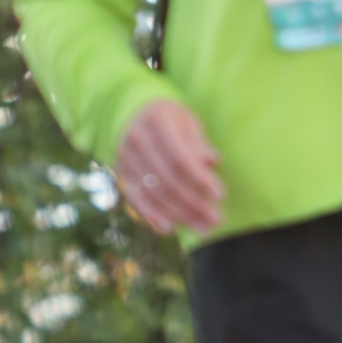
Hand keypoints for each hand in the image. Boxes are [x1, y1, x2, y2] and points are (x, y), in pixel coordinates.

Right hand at [114, 98, 224, 234]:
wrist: (134, 114)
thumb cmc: (171, 120)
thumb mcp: (187, 122)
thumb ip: (198, 144)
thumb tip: (213, 163)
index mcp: (157, 121)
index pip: (180, 158)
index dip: (199, 179)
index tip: (220, 197)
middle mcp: (136, 140)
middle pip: (167, 180)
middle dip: (193, 204)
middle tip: (215, 220)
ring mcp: (125, 158)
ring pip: (154, 193)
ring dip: (179, 214)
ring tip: (202, 228)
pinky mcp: (122, 174)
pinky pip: (137, 199)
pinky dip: (153, 216)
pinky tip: (170, 229)